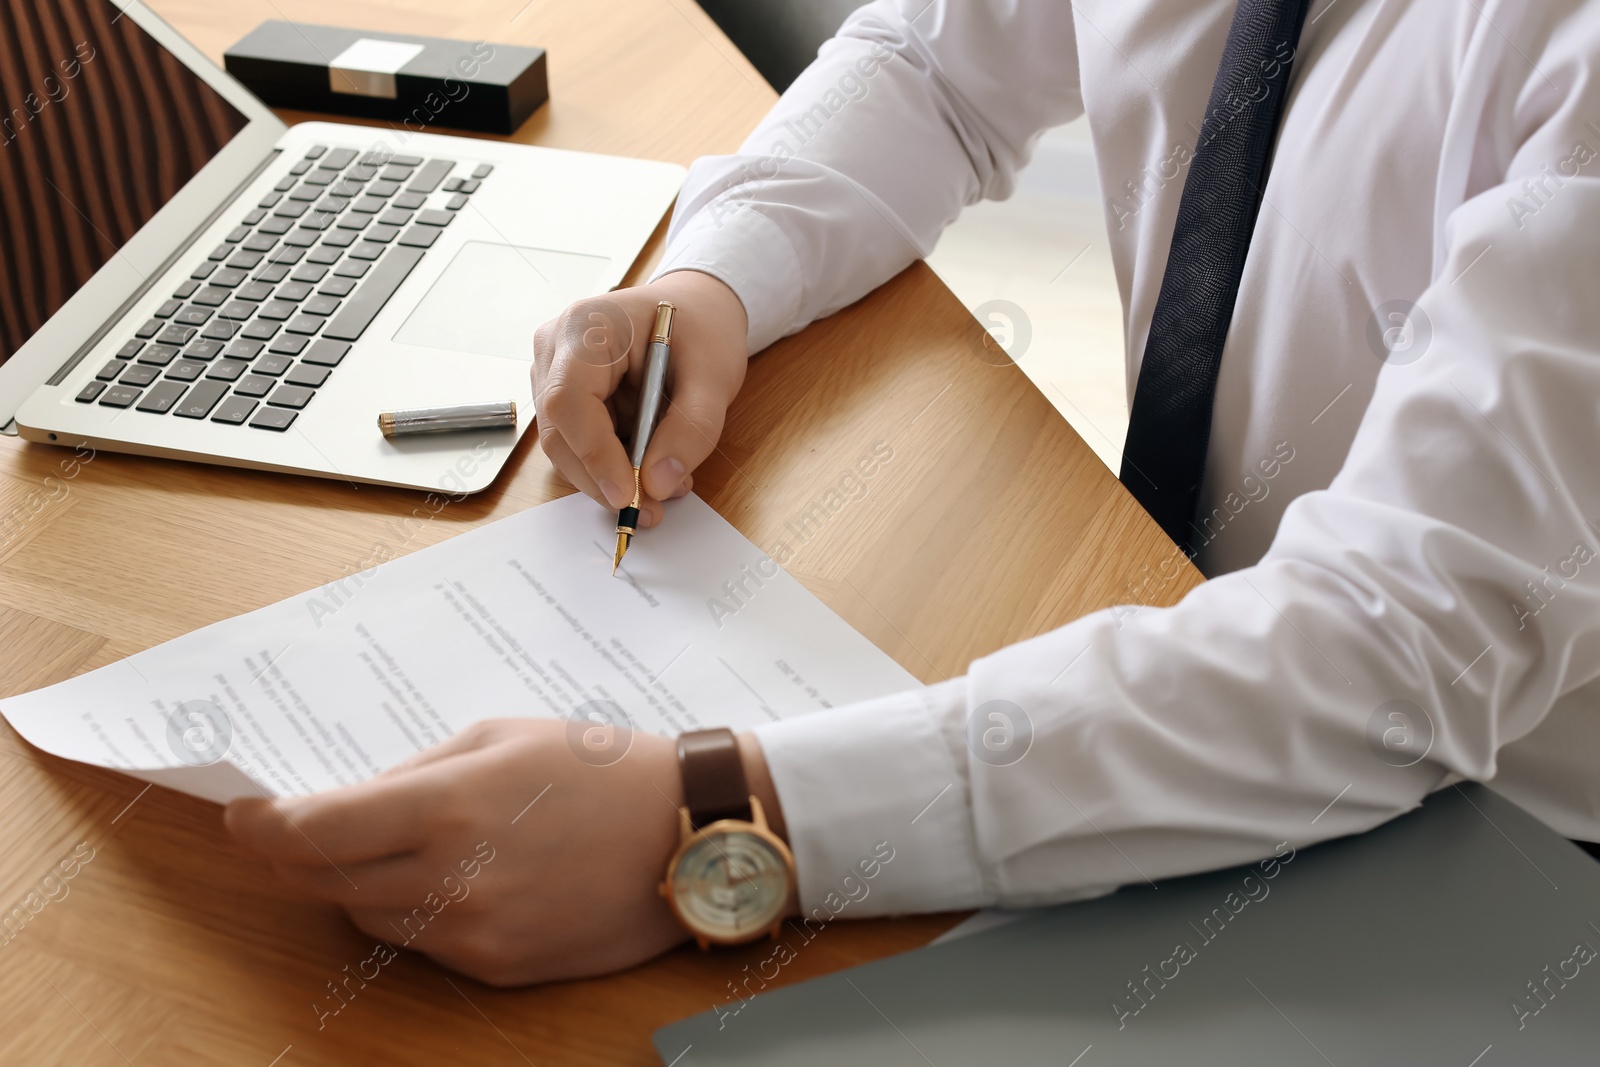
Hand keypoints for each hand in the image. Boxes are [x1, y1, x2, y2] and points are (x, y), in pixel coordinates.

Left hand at [224, 720, 689, 986]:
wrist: (689, 834)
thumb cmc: (601, 768)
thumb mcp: (503, 735)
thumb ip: (416, 770)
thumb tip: (351, 802)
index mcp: (448, 807)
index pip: (314, 832)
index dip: (262, 825)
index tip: (243, 813)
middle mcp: (451, 880)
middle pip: (325, 883)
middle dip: (299, 855)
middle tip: (297, 829)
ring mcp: (474, 933)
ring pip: (368, 918)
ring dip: (357, 884)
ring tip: (394, 846)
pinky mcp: (498, 968)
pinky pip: (422, 944)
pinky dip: (413, 912)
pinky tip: (452, 877)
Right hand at [532, 270, 748, 529]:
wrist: (695, 309)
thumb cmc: (701, 329)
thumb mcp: (714, 377)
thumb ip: (691, 430)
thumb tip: (658, 484)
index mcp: (587, 326)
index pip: (569, 401)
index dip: (594, 455)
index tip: (629, 495)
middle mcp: (556, 347)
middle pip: (560, 432)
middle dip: (604, 479)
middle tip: (651, 510)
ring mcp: (552, 372)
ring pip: (566, 446)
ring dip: (611, 477)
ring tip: (665, 486)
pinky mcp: (563, 396)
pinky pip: (578, 443)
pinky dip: (612, 465)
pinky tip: (651, 467)